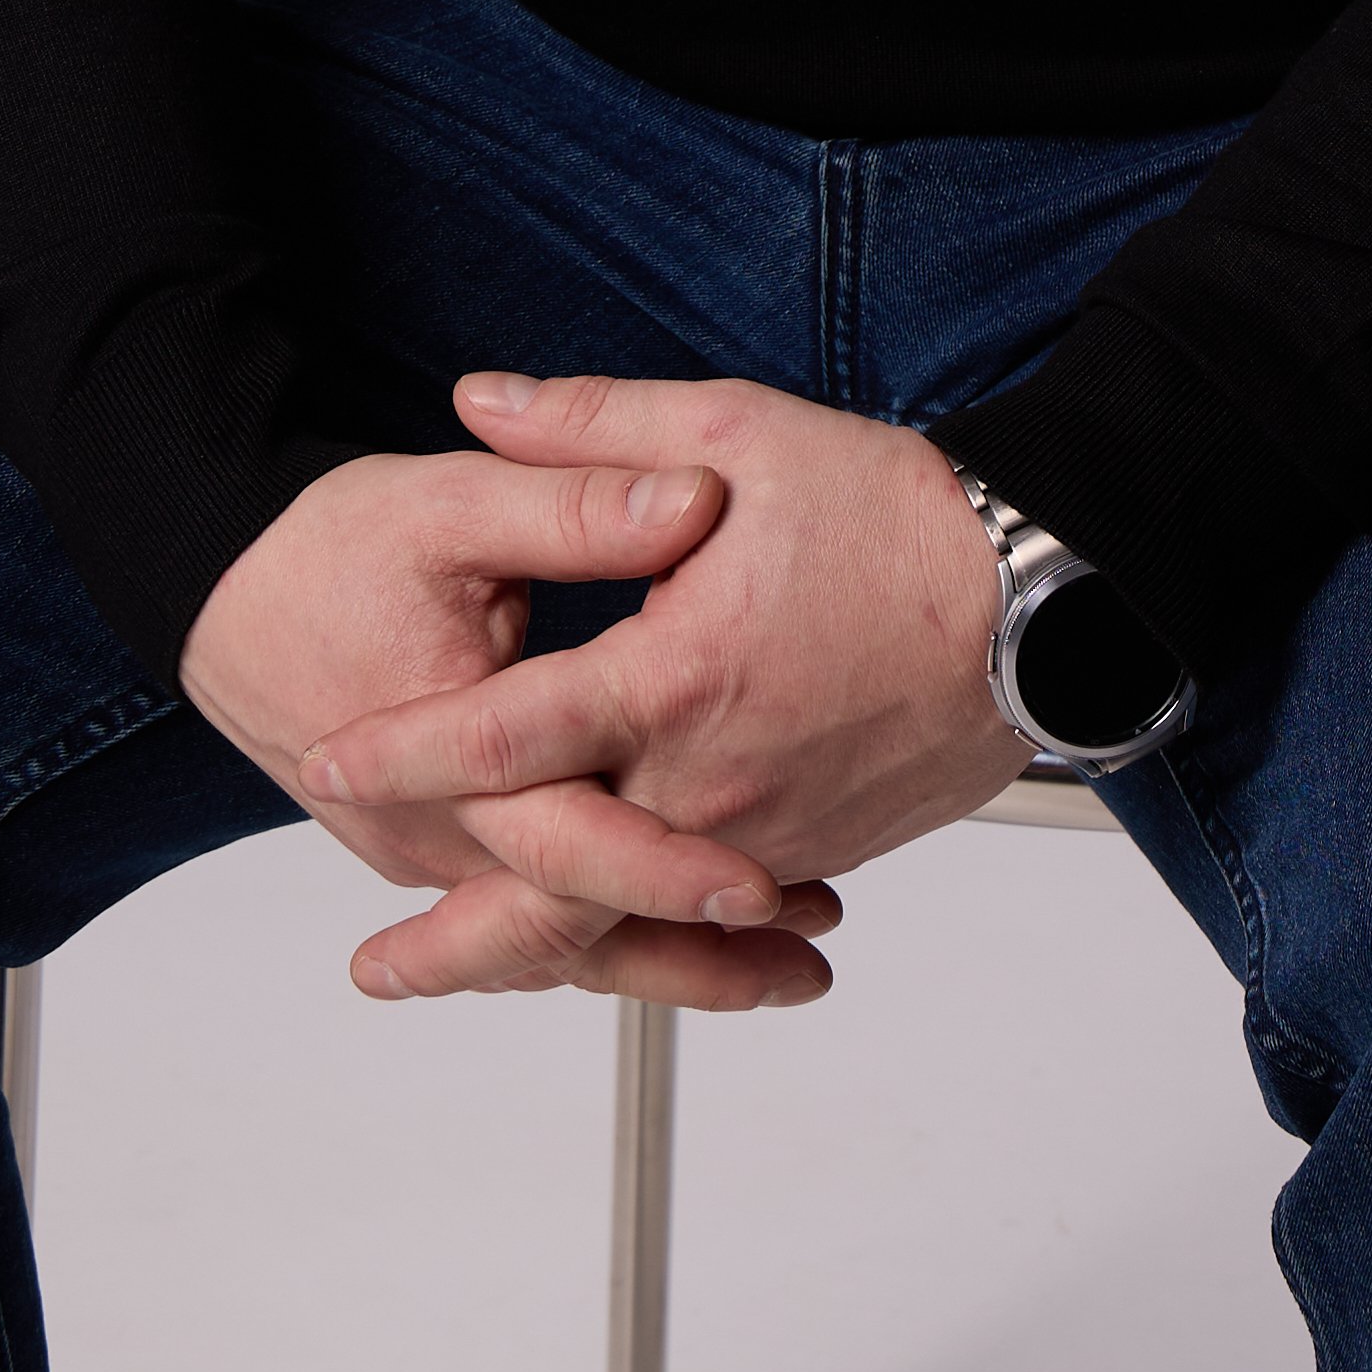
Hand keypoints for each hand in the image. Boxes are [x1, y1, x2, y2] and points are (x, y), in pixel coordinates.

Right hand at [181, 445, 841, 1010]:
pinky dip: (616, 939)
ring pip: (560, 945)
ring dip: (674, 962)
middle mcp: (439, 836)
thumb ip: (574, 503)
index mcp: (450, 758)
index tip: (763, 886)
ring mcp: (433, 859)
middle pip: (578, 927)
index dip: (668, 868)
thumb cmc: (328, 545)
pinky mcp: (438, 855)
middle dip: (701, 953)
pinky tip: (693, 938)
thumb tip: (692, 498)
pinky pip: (531, 923)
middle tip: (813, 953)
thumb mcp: (449, 503)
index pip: (570, 840)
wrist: (224, 595)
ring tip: (789, 970)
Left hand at [288, 371, 1011, 994]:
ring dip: (541, 953)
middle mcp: (712, 780)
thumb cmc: (893, 511)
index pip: (509, 732)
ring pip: (635, 919)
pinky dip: (647, 936)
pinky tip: (603, 940)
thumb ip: (593, 425)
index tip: (329, 763)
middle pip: (558, 884)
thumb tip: (480, 398)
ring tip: (456, 973)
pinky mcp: (817, 849)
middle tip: (371, 968)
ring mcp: (768, 831)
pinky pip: (711, 908)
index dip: (408, 749)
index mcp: (675, 676)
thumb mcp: (733, 431)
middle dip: (454, 936)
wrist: (1042, 599)